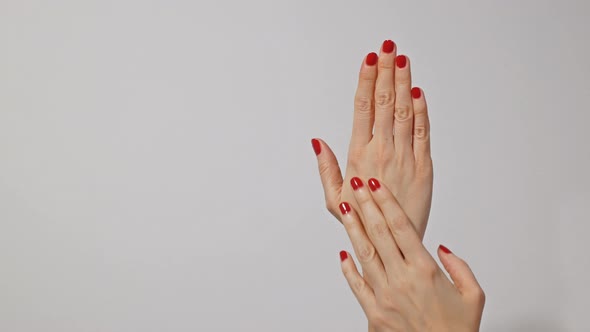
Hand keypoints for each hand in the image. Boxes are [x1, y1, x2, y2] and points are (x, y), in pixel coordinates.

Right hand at [312, 39, 432, 238]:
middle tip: (387, 48)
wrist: (395, 241)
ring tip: (402, 60)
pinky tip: (418, 92)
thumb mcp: (333, 198)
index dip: (366, 82)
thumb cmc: (363, 220)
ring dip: (403, 83)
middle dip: (385, 72)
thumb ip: (325, 167)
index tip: (369, 61)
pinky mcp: (424, 165)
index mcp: (359, 155)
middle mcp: (382, 151)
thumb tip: (317, 141)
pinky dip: (421, 111)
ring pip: (403, 112)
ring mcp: (405, 156)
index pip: (362, 109)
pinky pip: (422, 132)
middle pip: (383, 103)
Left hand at [337, 177, 484, 331]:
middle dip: (366, 205)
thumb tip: (442, 248)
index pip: (401, 227)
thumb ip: (459, 267)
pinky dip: (348, 268)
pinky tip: (343, 253)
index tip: (376, 185)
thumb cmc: (457, 331)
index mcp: (426, 270)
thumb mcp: (473, 296)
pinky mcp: (374, 312)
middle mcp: (402, 279)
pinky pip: (356, 285)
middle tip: (356, 184)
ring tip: (346, 208)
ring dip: (353, 228)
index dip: (386, 202)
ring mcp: (385, 295)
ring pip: (365, 253)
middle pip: (380, 233)